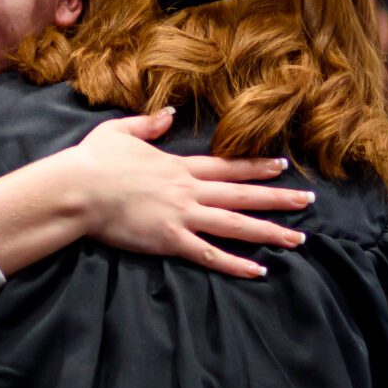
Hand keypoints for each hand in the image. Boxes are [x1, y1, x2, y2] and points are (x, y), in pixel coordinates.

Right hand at [63, 107, 309, 278]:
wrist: (78, 188)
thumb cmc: (93, 160)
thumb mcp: (120, 132)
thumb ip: (148, 124)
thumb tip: (169, 116)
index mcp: (178, 166)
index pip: (227, 166)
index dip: (256, 167)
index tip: (282, 165)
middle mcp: (188, 190)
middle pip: (242, 195)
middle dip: (278, 198)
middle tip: (309, 201)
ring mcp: (181, 215)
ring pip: (235, 225)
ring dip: (269, 232)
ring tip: (298, 239)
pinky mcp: (169, 239)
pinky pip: (209, 254)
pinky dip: (235, 263)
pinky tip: (258, 271)